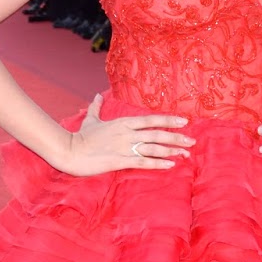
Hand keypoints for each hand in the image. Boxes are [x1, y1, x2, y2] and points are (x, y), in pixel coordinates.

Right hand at [59, 92, 194, 176]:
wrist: (69, 150)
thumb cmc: (80, 137)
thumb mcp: (91, 120)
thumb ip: (96, 107)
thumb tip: (97, 96)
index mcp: (123, 122)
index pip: (151, 120)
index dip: (168, 120)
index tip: (184, 121)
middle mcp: (126, 133)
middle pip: (157, 134)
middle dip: (176, 137)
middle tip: (192, 141)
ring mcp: (124, 147)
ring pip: (153, 148)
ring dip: (171, 151)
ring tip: (185, 154)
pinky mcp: (119, 161)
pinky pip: (142, 161)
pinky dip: (158, 163)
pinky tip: (170, 165)